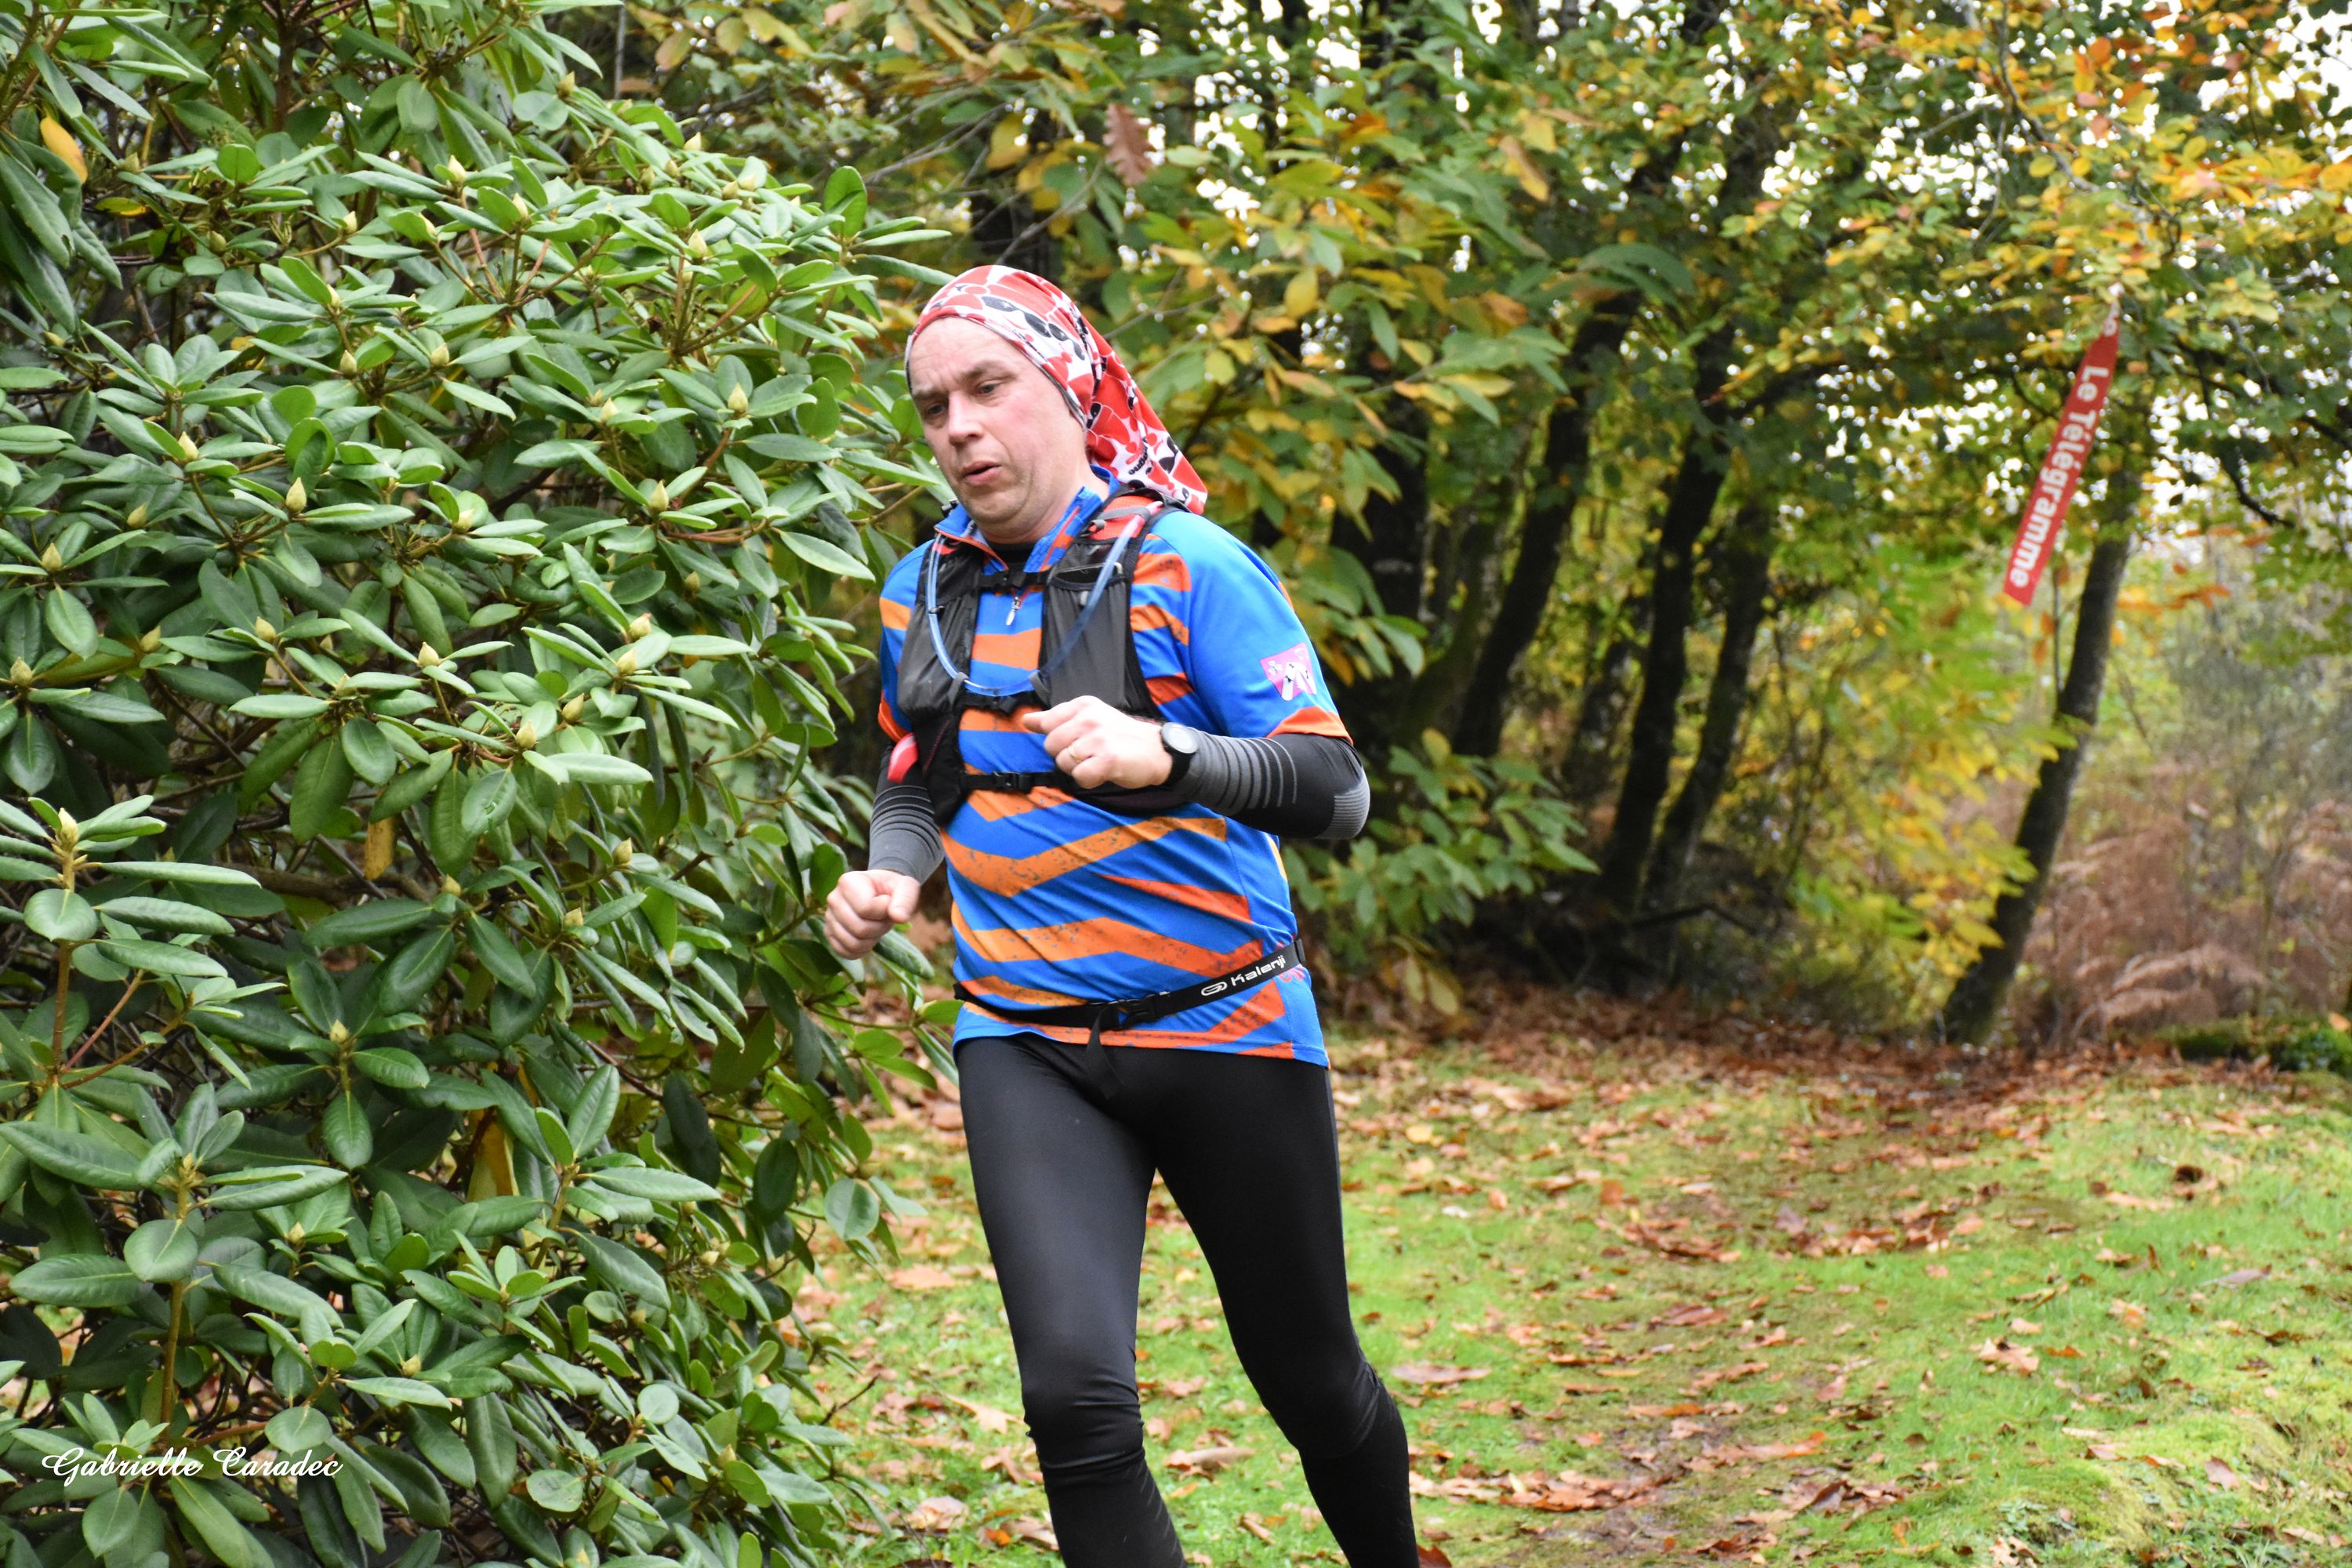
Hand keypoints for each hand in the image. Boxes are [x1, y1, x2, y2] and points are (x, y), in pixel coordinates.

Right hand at [824, 868, 922, 958]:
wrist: (880, 893)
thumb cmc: (892, 888)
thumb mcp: (906, 887)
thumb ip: (905, 899)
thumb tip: (899, 917)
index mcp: (847, 882)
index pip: (866, 909)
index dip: (884, 912)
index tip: (887, 902)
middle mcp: (833, 899)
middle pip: (860, 929)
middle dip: (880, 928)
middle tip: (884, 918)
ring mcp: (829, 917)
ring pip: (853, 943)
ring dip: (872, 940)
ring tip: (876, 925)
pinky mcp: (829, 933)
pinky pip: (843, 952)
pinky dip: (860, 951)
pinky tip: (868, 939)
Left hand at [1022, 696, 1172, 789]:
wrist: (1156, 750)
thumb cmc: (1120, 736)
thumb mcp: (1090, 718)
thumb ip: (1056, 719)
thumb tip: (1026, 720)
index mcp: (1083, 705)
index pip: (1047, 722)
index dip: (1056, 738)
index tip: (1072, 741)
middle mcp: (1089, 718)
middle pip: (1051, 745)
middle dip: (1065, 755)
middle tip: (1088, 754)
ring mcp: (1098, 739)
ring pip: (1063, 762)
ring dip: (1077, 769)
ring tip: (1097, 762)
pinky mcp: (1106, 759)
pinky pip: (1079, 777)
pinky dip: (1088, 781)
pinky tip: (1102, 773)